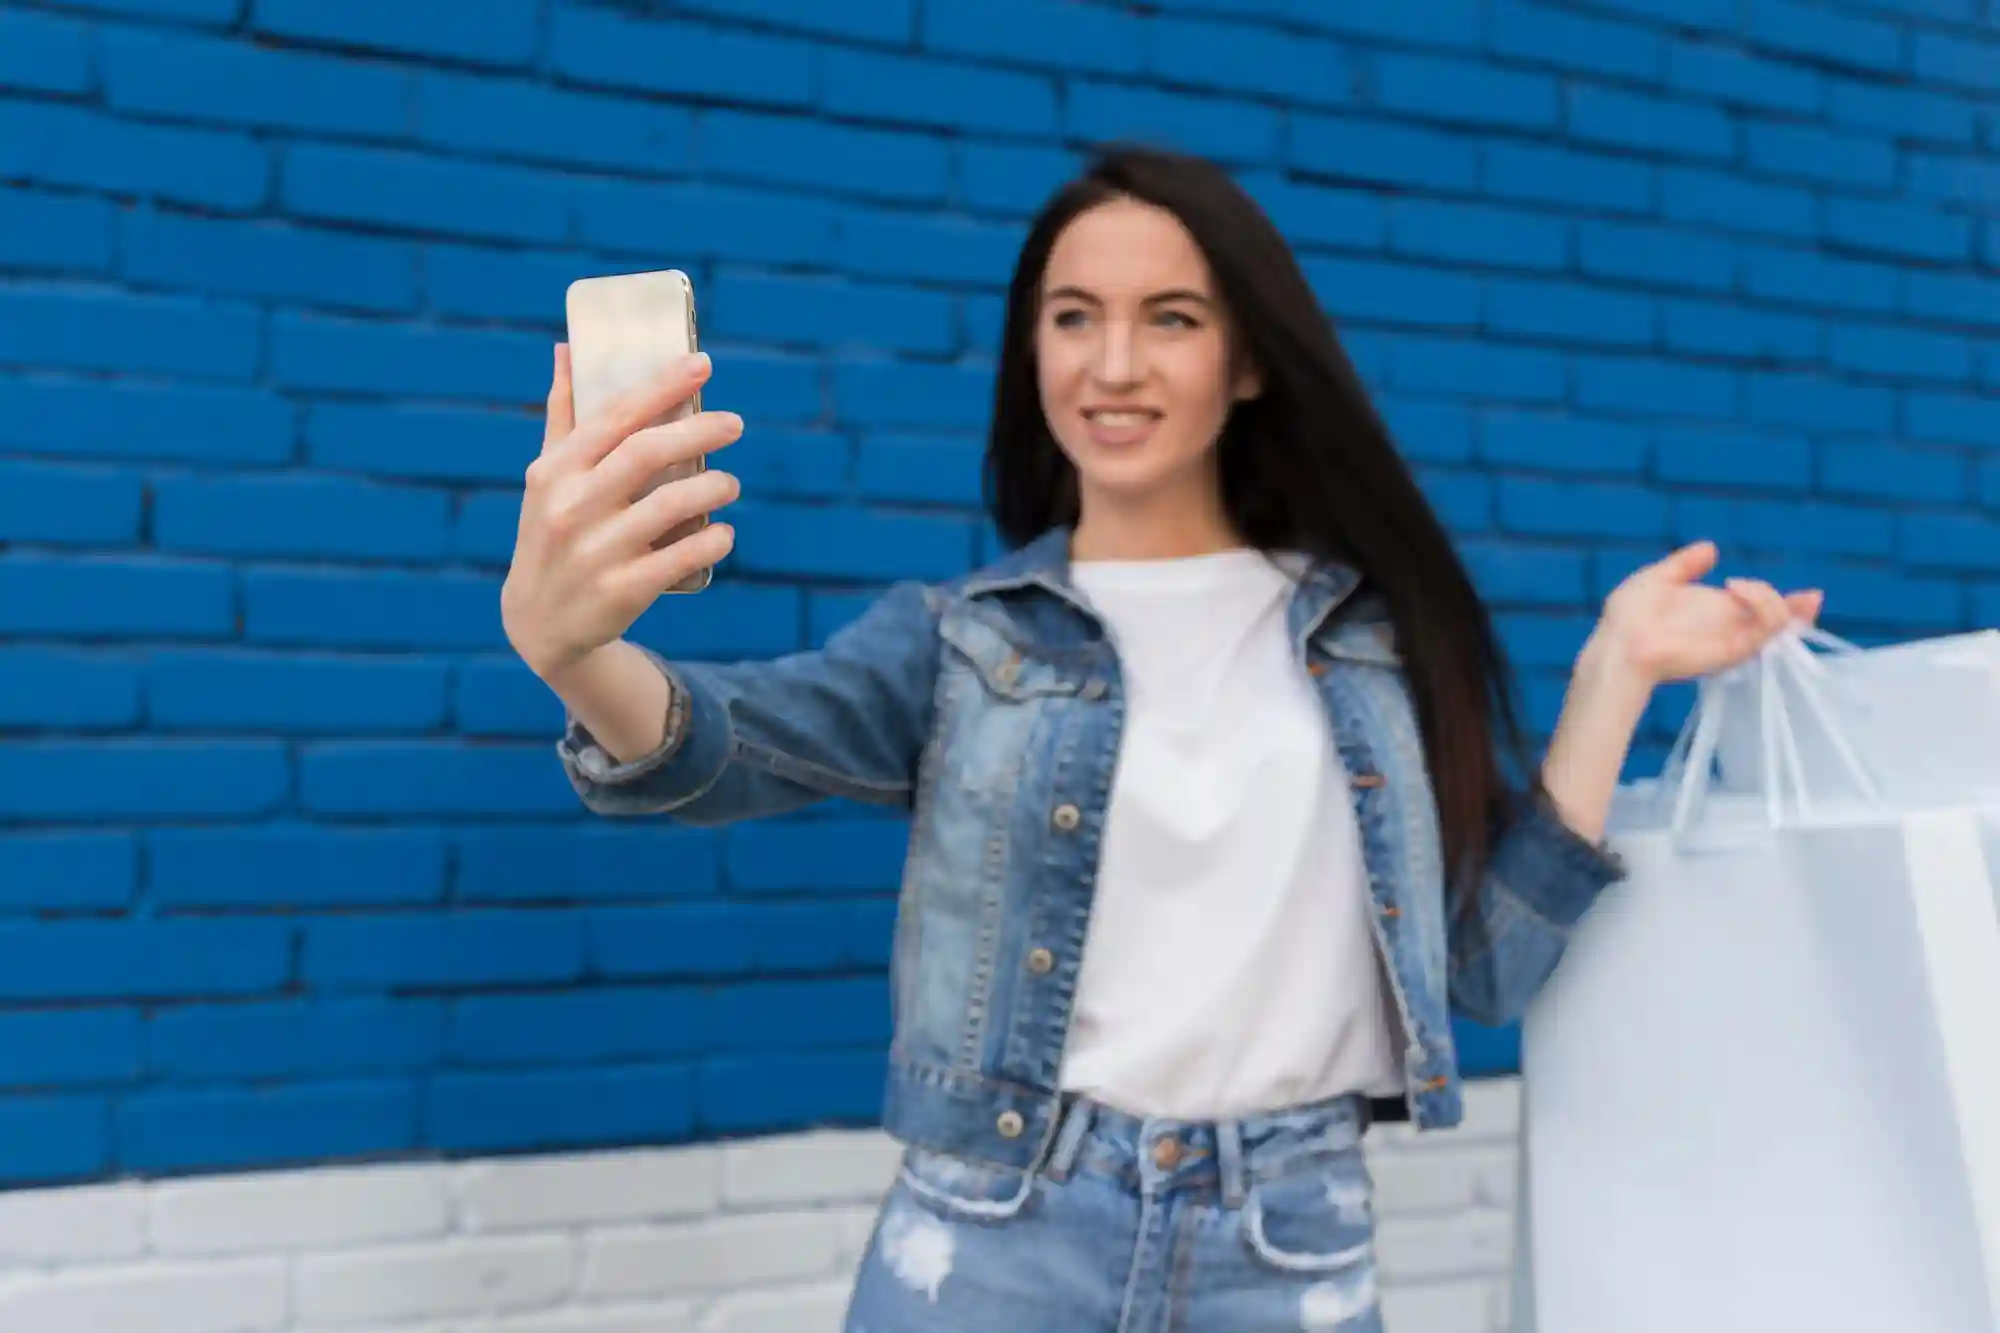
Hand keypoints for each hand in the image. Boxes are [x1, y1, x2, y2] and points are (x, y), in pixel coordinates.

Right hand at [501, 344, 741, 681]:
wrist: (539, 622)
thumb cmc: (551, 531)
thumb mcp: (546, 476)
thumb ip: (562, 415)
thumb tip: (568, 349)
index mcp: (556, 470)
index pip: (616, 415)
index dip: (663, 386)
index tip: (703, 366)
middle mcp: (572, 506)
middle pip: (648, 453)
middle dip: (700, 431)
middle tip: (734, 424)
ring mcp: (596, 550)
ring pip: (672, 504)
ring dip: (715, 488)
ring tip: (730, 484)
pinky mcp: (621, 591)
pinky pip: (683, 557)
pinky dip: (713, 540)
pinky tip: (725, 532)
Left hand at [1584, 540, 1822, 687]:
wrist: (1620, 642)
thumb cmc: (1630, 615)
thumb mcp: (1660, 577)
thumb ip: (1686, 564)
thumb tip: (1712, 548)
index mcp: (1718, 611)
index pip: (1765, 609)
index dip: (1791, 603)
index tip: (1812, 594)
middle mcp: (1732, 627)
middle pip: (1785, 620)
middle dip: (1796, 604)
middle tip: (1746, 587)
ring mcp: (1735, 639)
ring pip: (1782, 621)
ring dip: (1770, 596)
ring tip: (1735, 585)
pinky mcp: (1734, 649)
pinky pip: (1767, 630)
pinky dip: (1764, 606)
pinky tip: (1736, 588)